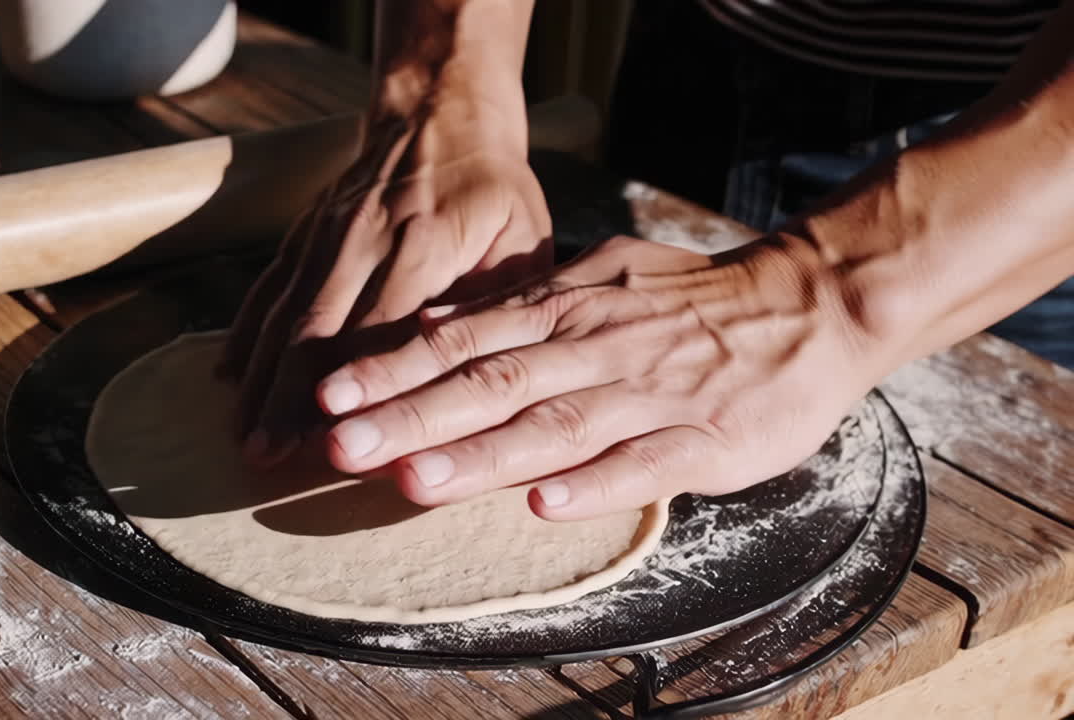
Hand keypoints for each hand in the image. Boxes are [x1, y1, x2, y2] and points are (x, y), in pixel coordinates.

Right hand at [225, 99, 551, 461]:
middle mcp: (363, 238)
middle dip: (286, 396)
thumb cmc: (494, 187)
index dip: (354, 388)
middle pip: (315, 327)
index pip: (380, 329)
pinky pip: (268, 285)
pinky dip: (245, 332)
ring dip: (259, 376)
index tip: (331, 440)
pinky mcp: (306, 230)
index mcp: (423, 243)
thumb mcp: (522, 237)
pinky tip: (226, 376)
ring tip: (243, 434)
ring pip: (282, 311)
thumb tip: (473, 377)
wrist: (440, 108)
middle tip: (264, 455)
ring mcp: (326, 232)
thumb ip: (497, 304)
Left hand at [314, 234, 892, 519]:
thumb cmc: (689, 298)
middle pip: (493, 386)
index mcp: (566, 312)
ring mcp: (650, 394)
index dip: (394, 371)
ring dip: (483, 456)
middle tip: (340, 446)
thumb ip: (517, 305)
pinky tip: (545, 505)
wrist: (806, 302)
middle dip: (412, 417)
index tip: (329, 396)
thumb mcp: (598, 278)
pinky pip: (645, 463)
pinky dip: (596, 484)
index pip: (464, 343)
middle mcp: (596, 348)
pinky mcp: (704, 437)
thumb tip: (434, 321)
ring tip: (415, 481)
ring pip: (557, 425)